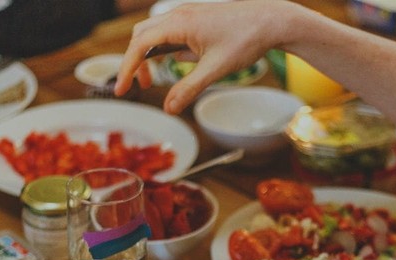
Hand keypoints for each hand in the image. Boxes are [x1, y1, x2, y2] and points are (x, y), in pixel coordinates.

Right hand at [115, 0, 298, 113]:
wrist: (272, 20)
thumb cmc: (246, 39)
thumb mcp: (216, 70)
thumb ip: (189, 89)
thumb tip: (169, 109)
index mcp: (180, 23)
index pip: (140, 45)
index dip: (127, 68)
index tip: (123, 89)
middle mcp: (180, 14)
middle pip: (142, 35)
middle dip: (135, 61)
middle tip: (140, 86)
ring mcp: (188, 14)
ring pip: (155, 32)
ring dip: (150, 55)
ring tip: (154, 80)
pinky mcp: (197, 18)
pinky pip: (172, 32)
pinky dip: (165, 49)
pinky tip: (179, 64)